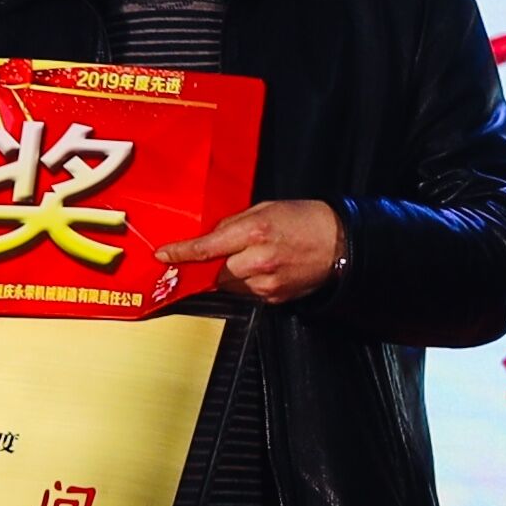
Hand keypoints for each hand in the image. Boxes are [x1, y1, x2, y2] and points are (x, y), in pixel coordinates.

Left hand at [156, 198, 343, 303]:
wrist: (341, 244)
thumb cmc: (306, 220)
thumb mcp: (266, 209)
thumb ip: (234, 223)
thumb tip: (210, 236)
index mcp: (254, 232)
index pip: (206, 248)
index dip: (181, 253)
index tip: (164, 256)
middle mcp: (258, 260)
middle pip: (214, 272)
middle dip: (209, 265)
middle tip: (212, 257)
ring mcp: (267, 283)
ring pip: (229, 285)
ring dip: (228, 274)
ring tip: (247, 259)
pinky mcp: (275, 297)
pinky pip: (247, 293)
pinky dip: (246, 282)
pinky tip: (262, 269)